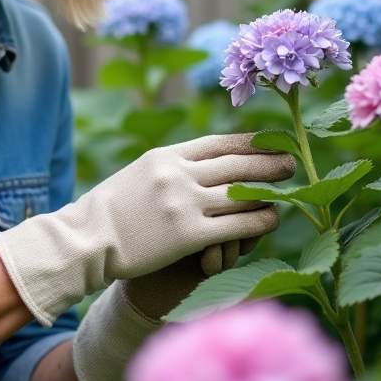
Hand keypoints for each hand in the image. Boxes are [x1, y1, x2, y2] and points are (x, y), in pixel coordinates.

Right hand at [0, 132, 293, 325]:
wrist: (87, 239)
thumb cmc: (110, 210)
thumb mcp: (139, 173)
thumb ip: (171, 166)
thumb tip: (201, 162)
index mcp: (166, 155)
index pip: (218, 142)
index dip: (250, 141)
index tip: (271, 140)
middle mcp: (178, 174)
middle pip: (237, 162)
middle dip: (269, 160)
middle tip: (293, 160)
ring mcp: (185, 203)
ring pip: (243, 192)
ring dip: (271, 189)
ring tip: (290, 189)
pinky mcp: (189, 235)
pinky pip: (237, 225)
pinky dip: (260, 220)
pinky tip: (272, 219)